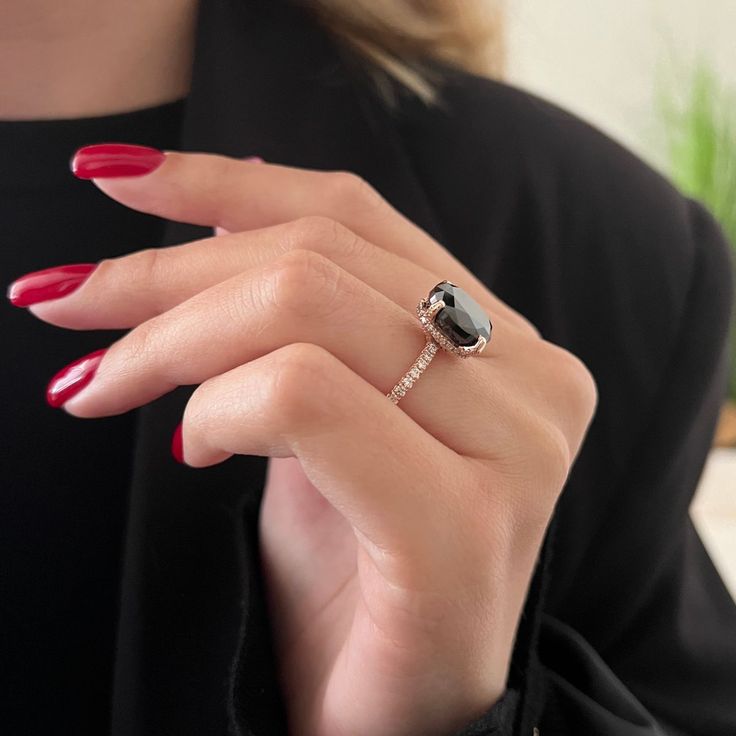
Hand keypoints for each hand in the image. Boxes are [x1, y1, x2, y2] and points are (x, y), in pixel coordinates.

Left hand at [11, 149, 597, 735]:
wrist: (384, 714)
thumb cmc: (349, 567)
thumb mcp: (319, 414)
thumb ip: (301, 311)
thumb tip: (219, 198)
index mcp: (510, 343)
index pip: (357, 215)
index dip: (228, 180)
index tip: (116, 181)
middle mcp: (534, 379)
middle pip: (317, 256)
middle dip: (165, 272)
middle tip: (68, 305)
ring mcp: (513, 450)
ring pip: (303, 312)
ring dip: (170, 340)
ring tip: (103, 385)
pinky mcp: (463, 527)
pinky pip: (305, 401)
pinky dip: (220, 411)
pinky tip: (190, 452)